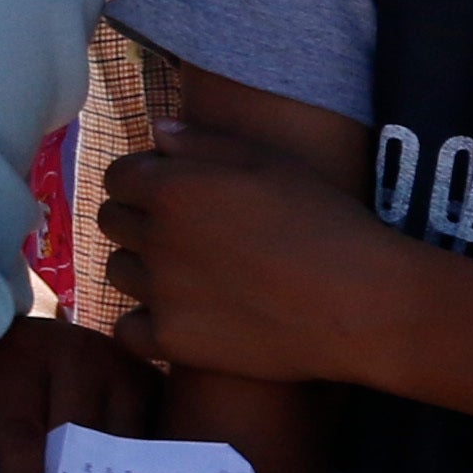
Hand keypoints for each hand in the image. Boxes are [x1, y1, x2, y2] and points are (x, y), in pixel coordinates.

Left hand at [103, 128, 408, 387]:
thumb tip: (157, 133)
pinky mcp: (171, 340)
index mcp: (173, 187)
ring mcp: (159, 291)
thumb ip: (203, 143)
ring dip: (143, 269)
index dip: (143, 181)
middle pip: (112, 221)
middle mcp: (155, 237)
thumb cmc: (324, 222)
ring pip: (117, 272)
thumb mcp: (270, 163)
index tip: (172, 192)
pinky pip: (125, 329)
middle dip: (139, 221)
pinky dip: (145, 324)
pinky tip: (180, 316)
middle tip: (186, 234)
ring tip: (192, 274)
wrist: (360, 302)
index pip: (118, 177)